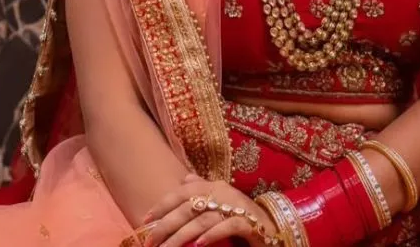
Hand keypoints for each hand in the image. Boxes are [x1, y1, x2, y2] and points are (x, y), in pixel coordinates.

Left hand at [140, 173, 276, 246]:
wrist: (275, 229)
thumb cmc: (242, 218)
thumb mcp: (221, 203)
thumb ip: (203, 190)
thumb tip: (185, 179)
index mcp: (214, 186)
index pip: (182, 192)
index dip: (162, 205)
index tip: (144, 221)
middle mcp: (224, 192)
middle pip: (188, 207)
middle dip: (165, 226)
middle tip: (150, 242)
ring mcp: (237, 207)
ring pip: (202, 219)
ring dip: (181, 236)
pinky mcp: (250, 223)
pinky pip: (228, 227)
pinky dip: (212, 235)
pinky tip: (198, 245)